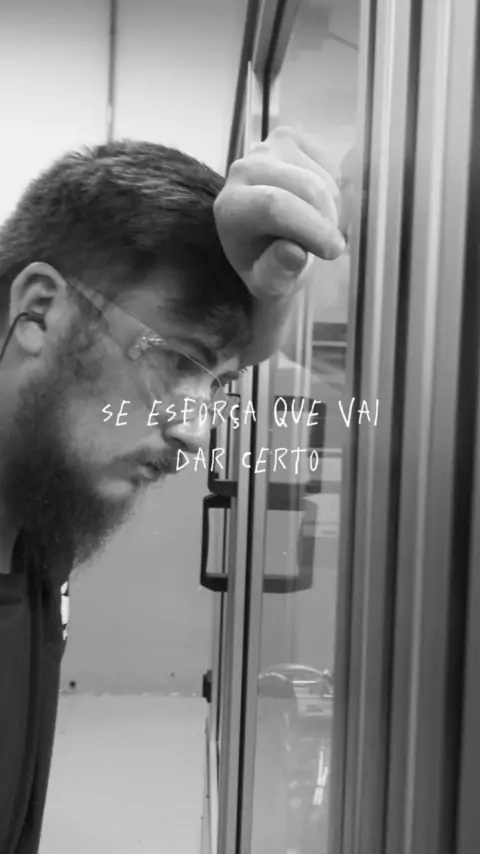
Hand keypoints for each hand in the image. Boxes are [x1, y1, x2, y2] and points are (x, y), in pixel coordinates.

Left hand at [214, 126, 344, 304]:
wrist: (267, 243)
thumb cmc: (268, 267)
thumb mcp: (271, 284)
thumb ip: (277, 273)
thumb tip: (294, 252)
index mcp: (230, 208)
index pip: (275, 206)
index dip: (312, 229)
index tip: (333, 251)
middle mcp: (242, 169)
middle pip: (305, 187)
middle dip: (327, 221)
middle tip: (329, 247)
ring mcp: (266, 148)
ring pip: (322, 178)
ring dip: (332, 210)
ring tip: (318, 229)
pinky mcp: (289, 139)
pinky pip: (329, 166)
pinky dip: (334, 192)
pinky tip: (318, 208)